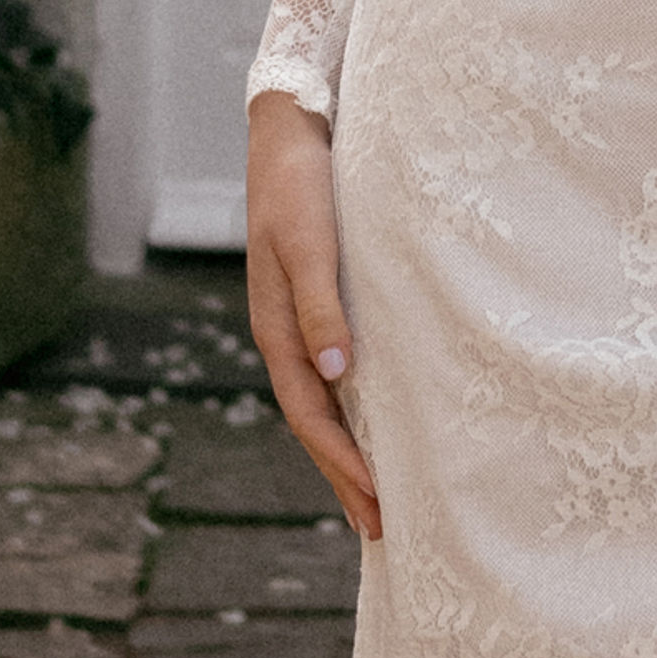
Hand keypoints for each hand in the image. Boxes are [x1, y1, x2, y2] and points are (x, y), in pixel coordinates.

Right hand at [245, 92, 381, 541]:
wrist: (291, 129)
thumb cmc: (302, 182)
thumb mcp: (310, 240)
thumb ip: (320, 304)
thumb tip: (336, 373)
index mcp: (276, 328)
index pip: (312, 414)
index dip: (343, 463)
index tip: (377, 505)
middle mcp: (286, 334)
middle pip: (316, 422)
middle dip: (346, 476)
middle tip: (381, 528)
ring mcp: (300, 322)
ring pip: (325, 403)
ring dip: (349, 450)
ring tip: (378, 494)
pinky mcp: (320, 303)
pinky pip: (336, 374)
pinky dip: (356, 410)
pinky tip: (379, 422)